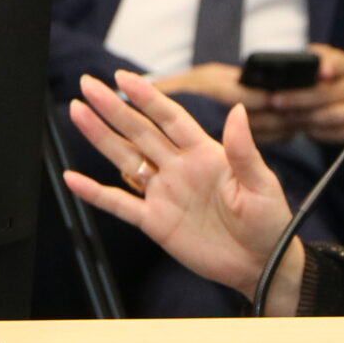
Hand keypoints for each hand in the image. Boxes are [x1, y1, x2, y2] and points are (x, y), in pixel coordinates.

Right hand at [63, 69, 307, 312]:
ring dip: (101, 137)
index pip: (170, 118)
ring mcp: (164, 193)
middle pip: (140, 131)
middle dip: (114, 107)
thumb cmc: (269, 222)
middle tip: (89, 85)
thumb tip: (237, 110)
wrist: (261, 265)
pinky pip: (120, 204)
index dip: (147, 97)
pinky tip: (74, 179)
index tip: (124, 77)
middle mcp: (179, 167)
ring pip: (125, 159)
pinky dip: (96, 193)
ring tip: (78, 113)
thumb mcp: (261, 184)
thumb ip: (244, 150)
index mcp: (205, 153)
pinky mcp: (155, 221)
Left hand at [258, 45, 343, 144]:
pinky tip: (301, 126)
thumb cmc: (322, 82)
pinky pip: (334, 132)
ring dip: (305, 117)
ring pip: (331, 115)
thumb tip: (282, 65)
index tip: (317, 71)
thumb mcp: (315, 66)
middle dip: (299, 98)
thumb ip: (305, 62)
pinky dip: (316, 131)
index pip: (338, 63)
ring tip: (284, 115)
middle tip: (275, 101)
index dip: (327, 66)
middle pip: (328, 93)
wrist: (343, 103)